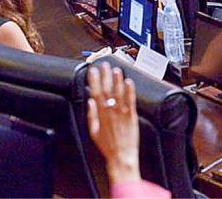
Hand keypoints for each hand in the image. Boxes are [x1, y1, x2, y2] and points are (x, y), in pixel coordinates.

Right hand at [87, 62, 139, 183]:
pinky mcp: (132, 116)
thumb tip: (90, 102)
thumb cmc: (108, 146)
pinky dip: (129, 91)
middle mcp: (111, 112)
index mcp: (100, 115)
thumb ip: (91, 116)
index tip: (93, 71)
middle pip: (107, 90)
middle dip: (105, 76)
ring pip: (119, 93)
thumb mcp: (93, 132)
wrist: (122, 156)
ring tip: (116, 69)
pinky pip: (130, 101)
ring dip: (117, 80)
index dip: (94, 81)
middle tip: (104, 65)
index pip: (96, 93)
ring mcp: (122, 113)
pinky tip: (129, 82)